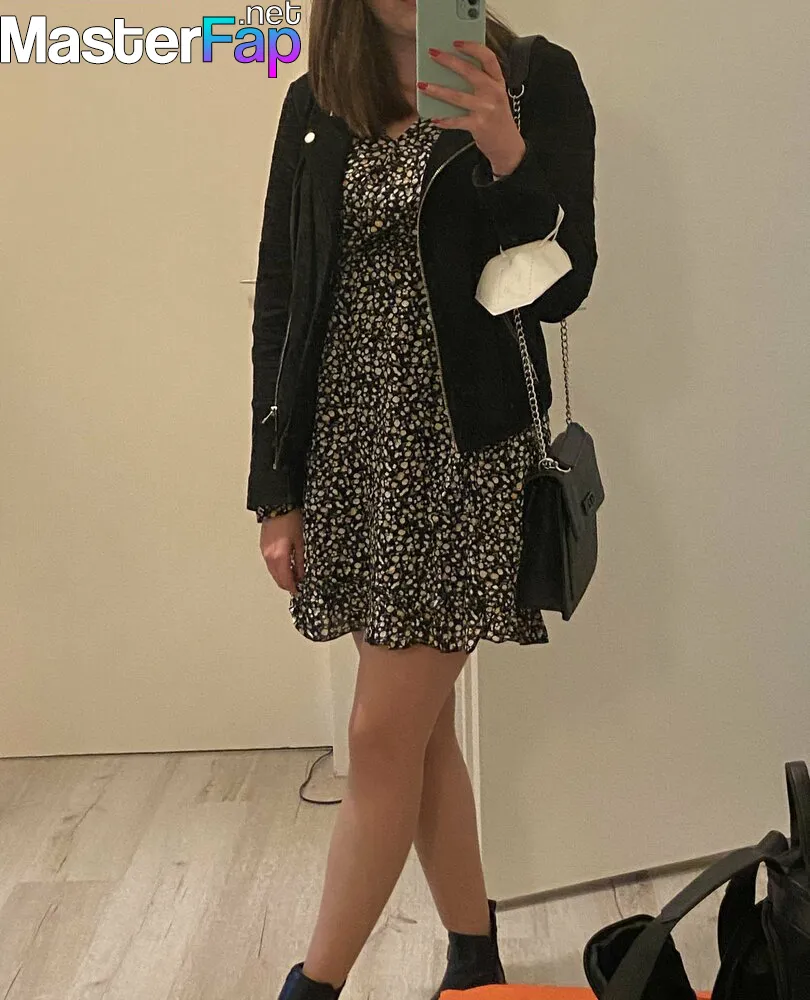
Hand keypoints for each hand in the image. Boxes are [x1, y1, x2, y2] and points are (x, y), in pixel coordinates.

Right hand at [260, 508, 303, 596]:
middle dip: (287, 585)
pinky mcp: (263, 546)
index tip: (299, 591)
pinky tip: (286, 565)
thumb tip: (302, 575)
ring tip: (294, 576)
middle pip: (277, 579)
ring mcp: (264, 552)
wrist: (277, 504)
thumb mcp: (301, 542)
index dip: (293, 588)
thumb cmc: (291, 519)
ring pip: (273, 572)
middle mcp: (269, 557)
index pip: (286, 580)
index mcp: (279, 557)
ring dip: (282, 577)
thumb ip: (301, 561)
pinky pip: (270, 563)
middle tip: (298, 586)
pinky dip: (277, 568)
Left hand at [419, 40, 525, 177]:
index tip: (456, 42)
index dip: (472, 48)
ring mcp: (486, 109)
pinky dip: (444, 120)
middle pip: (470, 72)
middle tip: (433, 54)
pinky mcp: (478, 125)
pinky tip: (434, 118)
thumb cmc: (497, 119)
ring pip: (458, 96)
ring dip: (438, 91)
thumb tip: (452, 73)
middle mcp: (493, 93)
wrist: (507, 146)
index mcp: (498, 82)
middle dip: (449, 61)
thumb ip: (480, 84)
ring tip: (423, 86)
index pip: (488, 58)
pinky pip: (456, 121)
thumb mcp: (494, 97)